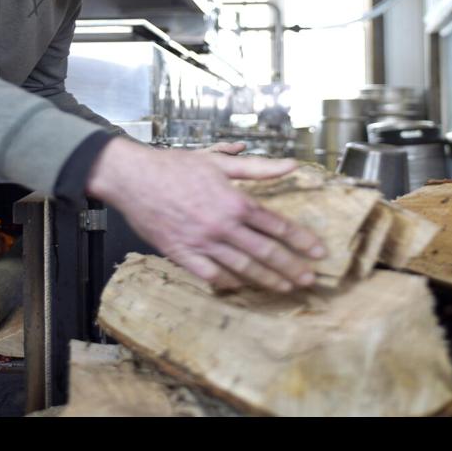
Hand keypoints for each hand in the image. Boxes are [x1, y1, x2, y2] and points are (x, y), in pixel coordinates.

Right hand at [88, 141, 326, 291]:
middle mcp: (223, 226)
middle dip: (291, 267)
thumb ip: (259, 168)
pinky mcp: (183, 255)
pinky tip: (243, 288)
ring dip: (267, 280)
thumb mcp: (219, 161)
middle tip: (309, 279)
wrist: (133, 178)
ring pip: (243, 268)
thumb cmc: (175, 167)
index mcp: (235, 202)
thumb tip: (292, 165)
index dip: (301, 240)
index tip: (318, 252)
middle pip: (266, 252)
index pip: (278, 226)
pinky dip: (229, 283)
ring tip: (286, 287)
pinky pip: (211, 275)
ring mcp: (203, 244)